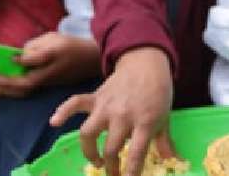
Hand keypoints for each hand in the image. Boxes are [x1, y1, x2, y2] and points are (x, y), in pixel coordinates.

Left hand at [0, 33, 99, 98]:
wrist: (89, 60)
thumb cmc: (68, 45)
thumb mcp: (53, 37)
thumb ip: (35, 45)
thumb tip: (18, 57)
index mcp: (53, 55)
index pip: (38, 59)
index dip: (24, 60)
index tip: (10, 58)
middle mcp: (50, 72)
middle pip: (28, 82)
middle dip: (8, 83)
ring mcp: (48, 82)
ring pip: (26, 90)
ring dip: (7, 91)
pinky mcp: (46, 87)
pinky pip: (27, 92)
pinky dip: (12, 93)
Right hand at [51, 46, 175, 175]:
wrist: (146, 63)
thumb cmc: (158, 93)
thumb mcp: (165, 118)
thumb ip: (165, 141)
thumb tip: (174, 161)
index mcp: (144, 121)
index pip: (136, 153)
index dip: (131, 171)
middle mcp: (123, 115)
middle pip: (110, 148)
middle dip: (111, 167)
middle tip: (114, 174)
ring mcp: (106, 106)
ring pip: (88, 133)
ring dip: (89, 151)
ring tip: (96, 160)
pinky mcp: (95, 97)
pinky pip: (75, 103)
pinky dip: (63, 111)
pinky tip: (54, 122)